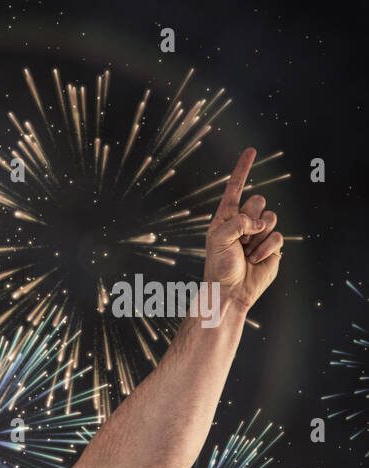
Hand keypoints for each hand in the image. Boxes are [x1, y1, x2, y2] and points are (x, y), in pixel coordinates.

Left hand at [203, 148, 282, 313]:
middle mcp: (243, 221)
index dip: (243, 168)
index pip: (236, 187)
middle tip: (240, 238)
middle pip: (258, 201)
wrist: (230, 290)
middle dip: (250, 218)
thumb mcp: (218, 239)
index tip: (251, 150)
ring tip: (245, 250)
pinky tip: (255, 259)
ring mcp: (259, 232)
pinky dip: (265, 248)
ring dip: (257, 236)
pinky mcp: (272, 245)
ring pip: (271, 217)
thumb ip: (237, 222)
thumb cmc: (218, 266)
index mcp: (226, 216)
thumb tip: (259, 221)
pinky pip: (277, 236)